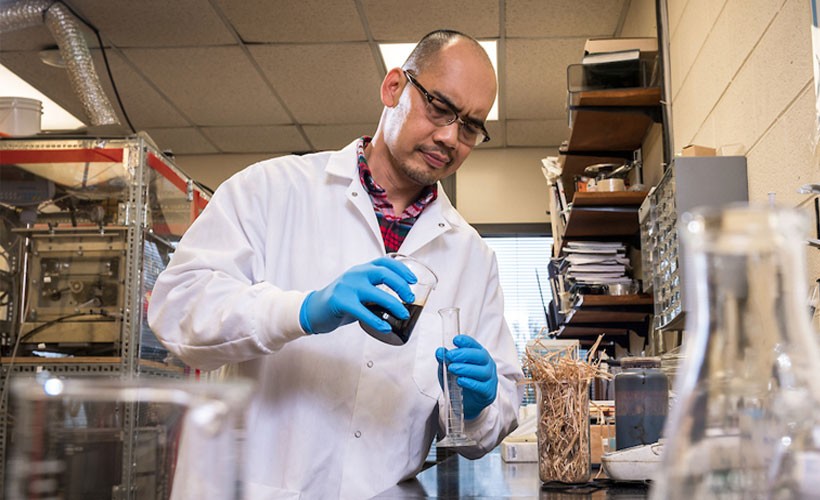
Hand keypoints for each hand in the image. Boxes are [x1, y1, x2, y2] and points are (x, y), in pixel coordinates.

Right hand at [299, 256, 416, 333]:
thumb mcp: (359, 289)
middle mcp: (355, 274)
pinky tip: (385, 327)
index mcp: (362, 269)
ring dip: (393, 304)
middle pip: (383, 273)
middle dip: (401, 285)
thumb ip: (376, 290)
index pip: (385, 262)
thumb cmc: (342, 301)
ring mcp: (347, 287)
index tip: (414, 280)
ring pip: (376, 293)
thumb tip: (402, 302)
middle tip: (410, 298)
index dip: (402, 269)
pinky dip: (376, 321)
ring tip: (403, 314)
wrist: (314, 309)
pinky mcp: (340, 302)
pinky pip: (362, 312)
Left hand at [436, 335, 497, 419]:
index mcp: (479, 356)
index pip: (475, 345)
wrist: (467, 405)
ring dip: (466, 368)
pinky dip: (470, 383)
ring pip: (482, 371)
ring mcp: (490, 379)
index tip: (455, 340)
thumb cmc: (460, 383)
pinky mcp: (489, 392)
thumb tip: (439, 352)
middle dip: (464, 354)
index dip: (466, 341)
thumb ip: (445, 361)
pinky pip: (482, 386)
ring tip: (452, 368)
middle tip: (450, 356)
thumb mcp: (449, 371)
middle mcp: (488, 365)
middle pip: (480, 356)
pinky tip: (460, 381)